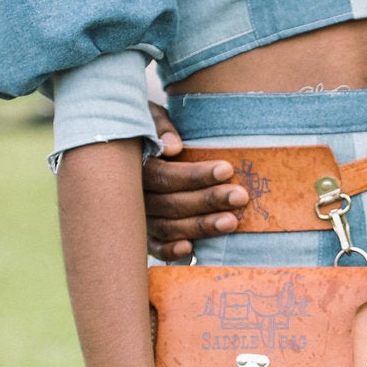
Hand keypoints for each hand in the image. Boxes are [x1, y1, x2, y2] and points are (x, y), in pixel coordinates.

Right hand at [141, 126, 247, 258]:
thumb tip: (173, 147)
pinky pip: (154, 247)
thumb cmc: (146, 127)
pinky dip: (170, 251)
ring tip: (232, 222)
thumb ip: (159, 126)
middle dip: (208, 200)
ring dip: (201, 226)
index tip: (227, 169)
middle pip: (171, 204)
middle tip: (240, 196)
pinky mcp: (144, 233)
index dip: (196, 175)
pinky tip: (190, 249)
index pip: (166, 176)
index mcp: (136, 167)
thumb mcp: (148, 115)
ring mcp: (139, 216)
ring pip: (168, 227)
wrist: (126, 145)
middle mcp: (135, 196)